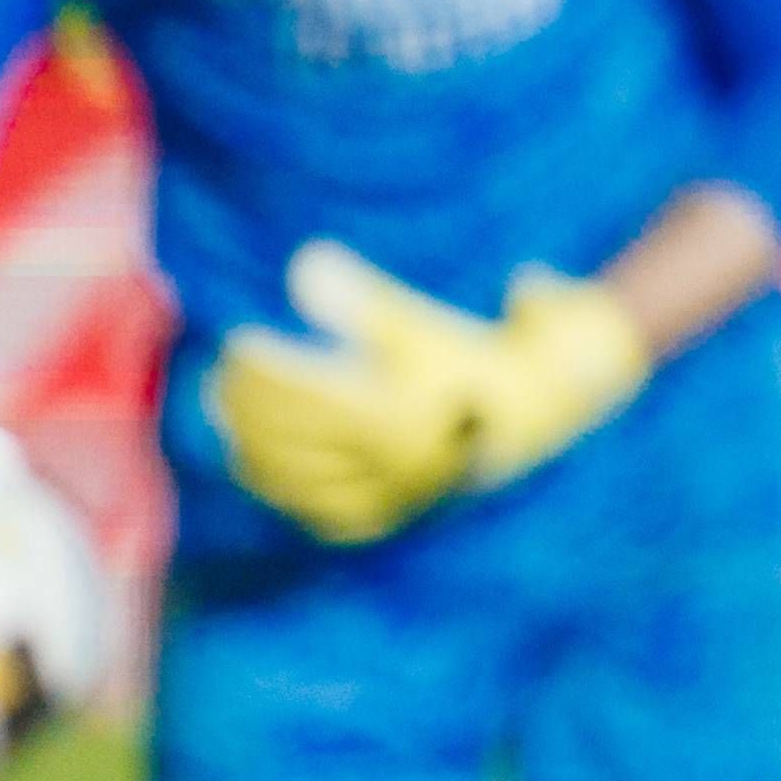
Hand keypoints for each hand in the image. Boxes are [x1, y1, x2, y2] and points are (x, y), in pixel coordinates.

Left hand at [212, 245, 654, 543]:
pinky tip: (257, 463)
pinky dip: (285, 490)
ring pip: (300, 478)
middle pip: (293, 437)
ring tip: (226, 410)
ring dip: (253, 446)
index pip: (305, 393)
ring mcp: (393, 494)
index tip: (238, 340)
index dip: (262, 369)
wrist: (554, 409)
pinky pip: (324, 513)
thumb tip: (302, 266)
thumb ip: (367, 301)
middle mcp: (392, 464)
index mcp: (401, 415)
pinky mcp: (397, 514)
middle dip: (250, 403)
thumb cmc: (489, 351)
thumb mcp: (430, 321)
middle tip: (226, 370)